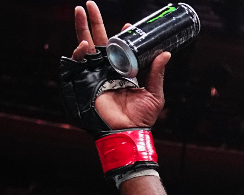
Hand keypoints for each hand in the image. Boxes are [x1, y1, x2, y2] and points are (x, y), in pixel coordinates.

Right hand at [70, 1, 169, 129]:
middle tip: (89, 4)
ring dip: (81, 28)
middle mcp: (107, 70)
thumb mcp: (154, 93)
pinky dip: (79, 52)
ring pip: (85, 47)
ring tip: (81, 11)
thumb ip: (156, 73)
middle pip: (98, 41)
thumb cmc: (142, 118)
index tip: (127, 26)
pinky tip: (84, 44)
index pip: (119, 48)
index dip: (121, 35)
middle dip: (92, 21)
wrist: (128, 133)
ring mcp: (95, 75)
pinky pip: (78, 64)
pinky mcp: (85, 83)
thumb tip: (165, 53)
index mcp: (123, 71)